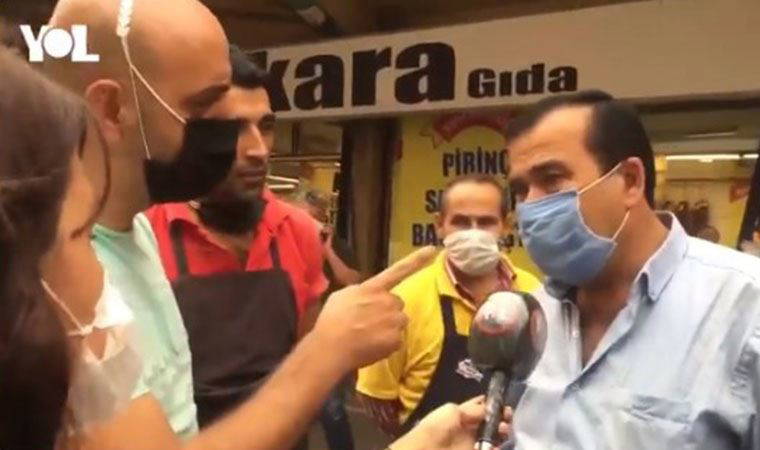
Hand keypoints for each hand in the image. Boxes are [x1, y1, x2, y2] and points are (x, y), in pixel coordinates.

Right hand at [312, 246, 435, 369]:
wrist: (331, 346)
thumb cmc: (331, 320)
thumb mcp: (342, 296)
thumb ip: (360, 292)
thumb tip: (367, 295)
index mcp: (373, 288)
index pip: (398, 270)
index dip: (416, 259)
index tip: (433, 249)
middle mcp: (388, 300)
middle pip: (397, 303)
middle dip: (388, 310)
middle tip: (369, 321)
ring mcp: (394, 320)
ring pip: (399, 321)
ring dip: (390, 326)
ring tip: (370, 335)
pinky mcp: (396, 339)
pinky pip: (396, 340)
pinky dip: (387, 344)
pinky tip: (372, 346)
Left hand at [389, 397, 512, 449]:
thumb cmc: (437, 427)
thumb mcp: (453, 410)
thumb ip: (474, 409)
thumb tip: (489, 409)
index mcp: (461, 414)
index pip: (481, 408)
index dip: (493, 406)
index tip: (503, 405)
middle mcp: (468, 429)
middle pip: (490, 423)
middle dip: (501, 419)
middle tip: (507, 417)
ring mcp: (472, 444)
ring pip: (493, 438)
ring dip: (501, 433)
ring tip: (503, 429)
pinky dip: (497, 448)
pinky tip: (498, 445)